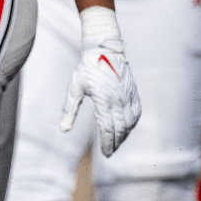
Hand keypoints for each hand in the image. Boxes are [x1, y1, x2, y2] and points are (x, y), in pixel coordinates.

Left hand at [60, 35, 143, 155]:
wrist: (104, 47)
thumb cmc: (87, 67)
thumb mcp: (74, 88)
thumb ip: (69, 110)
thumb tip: (63, 130)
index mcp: (103, 99)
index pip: (108, 128)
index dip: (107, 143)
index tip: (105, 153)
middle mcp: (118, 99)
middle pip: (120, 128)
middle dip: (116, 143)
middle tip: (110, 153)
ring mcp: (128, 95)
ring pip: (130, 122)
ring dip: (125, 135)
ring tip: (117, 143)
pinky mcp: (133, 91)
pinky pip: (137, 111)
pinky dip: (133, 123)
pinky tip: (128, 128)